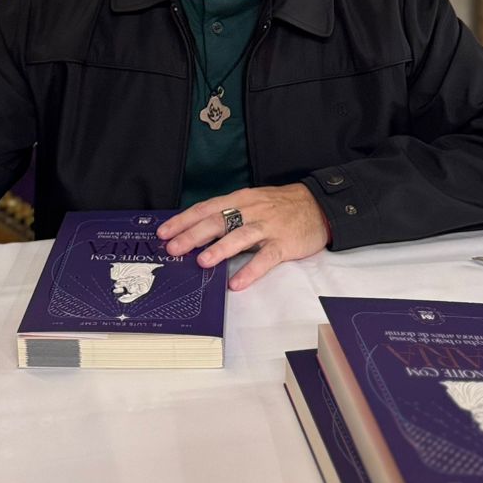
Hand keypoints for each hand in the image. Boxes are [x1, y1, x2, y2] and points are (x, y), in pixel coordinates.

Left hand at [157, 184, 328, 292]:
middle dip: (193, 234)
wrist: (318, 206)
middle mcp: (251, 210)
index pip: (207, 208)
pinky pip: (266, 258)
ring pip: (240, 235)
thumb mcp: (252, 202)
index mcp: (240, 199)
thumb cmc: (280, 206)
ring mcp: (268, 226)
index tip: (164, 232)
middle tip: (173, 248)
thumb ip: (230, 213)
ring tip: (202, 261)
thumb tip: (198, 230)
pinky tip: (237, 283)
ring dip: (220, 248)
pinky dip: (251, 270)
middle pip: (218, 220)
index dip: (184, 219)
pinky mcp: (284, 243)